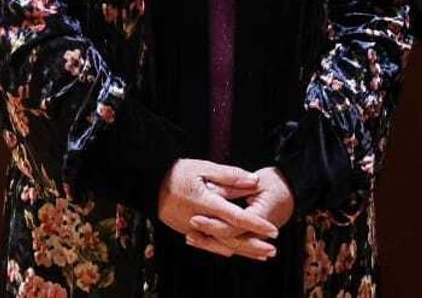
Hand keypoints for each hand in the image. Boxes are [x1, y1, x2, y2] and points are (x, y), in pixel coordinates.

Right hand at [158, 159, 277, 260]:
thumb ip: (230, 176)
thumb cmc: (178, 172)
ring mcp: (191, 229)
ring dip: (242, 250)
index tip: (273, 230)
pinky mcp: (186, 231)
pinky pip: (209, 244)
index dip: (256, 225)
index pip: (237, 217)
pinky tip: (237, 250)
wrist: (148, 184)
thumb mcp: (204, 167)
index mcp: (206, 202)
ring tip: (260, 254)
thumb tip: (253, 181)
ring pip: (220, 244)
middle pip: (230, 238)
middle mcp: (199, 220)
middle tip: (272, 250)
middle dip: (253, 245)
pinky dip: (225, 248)